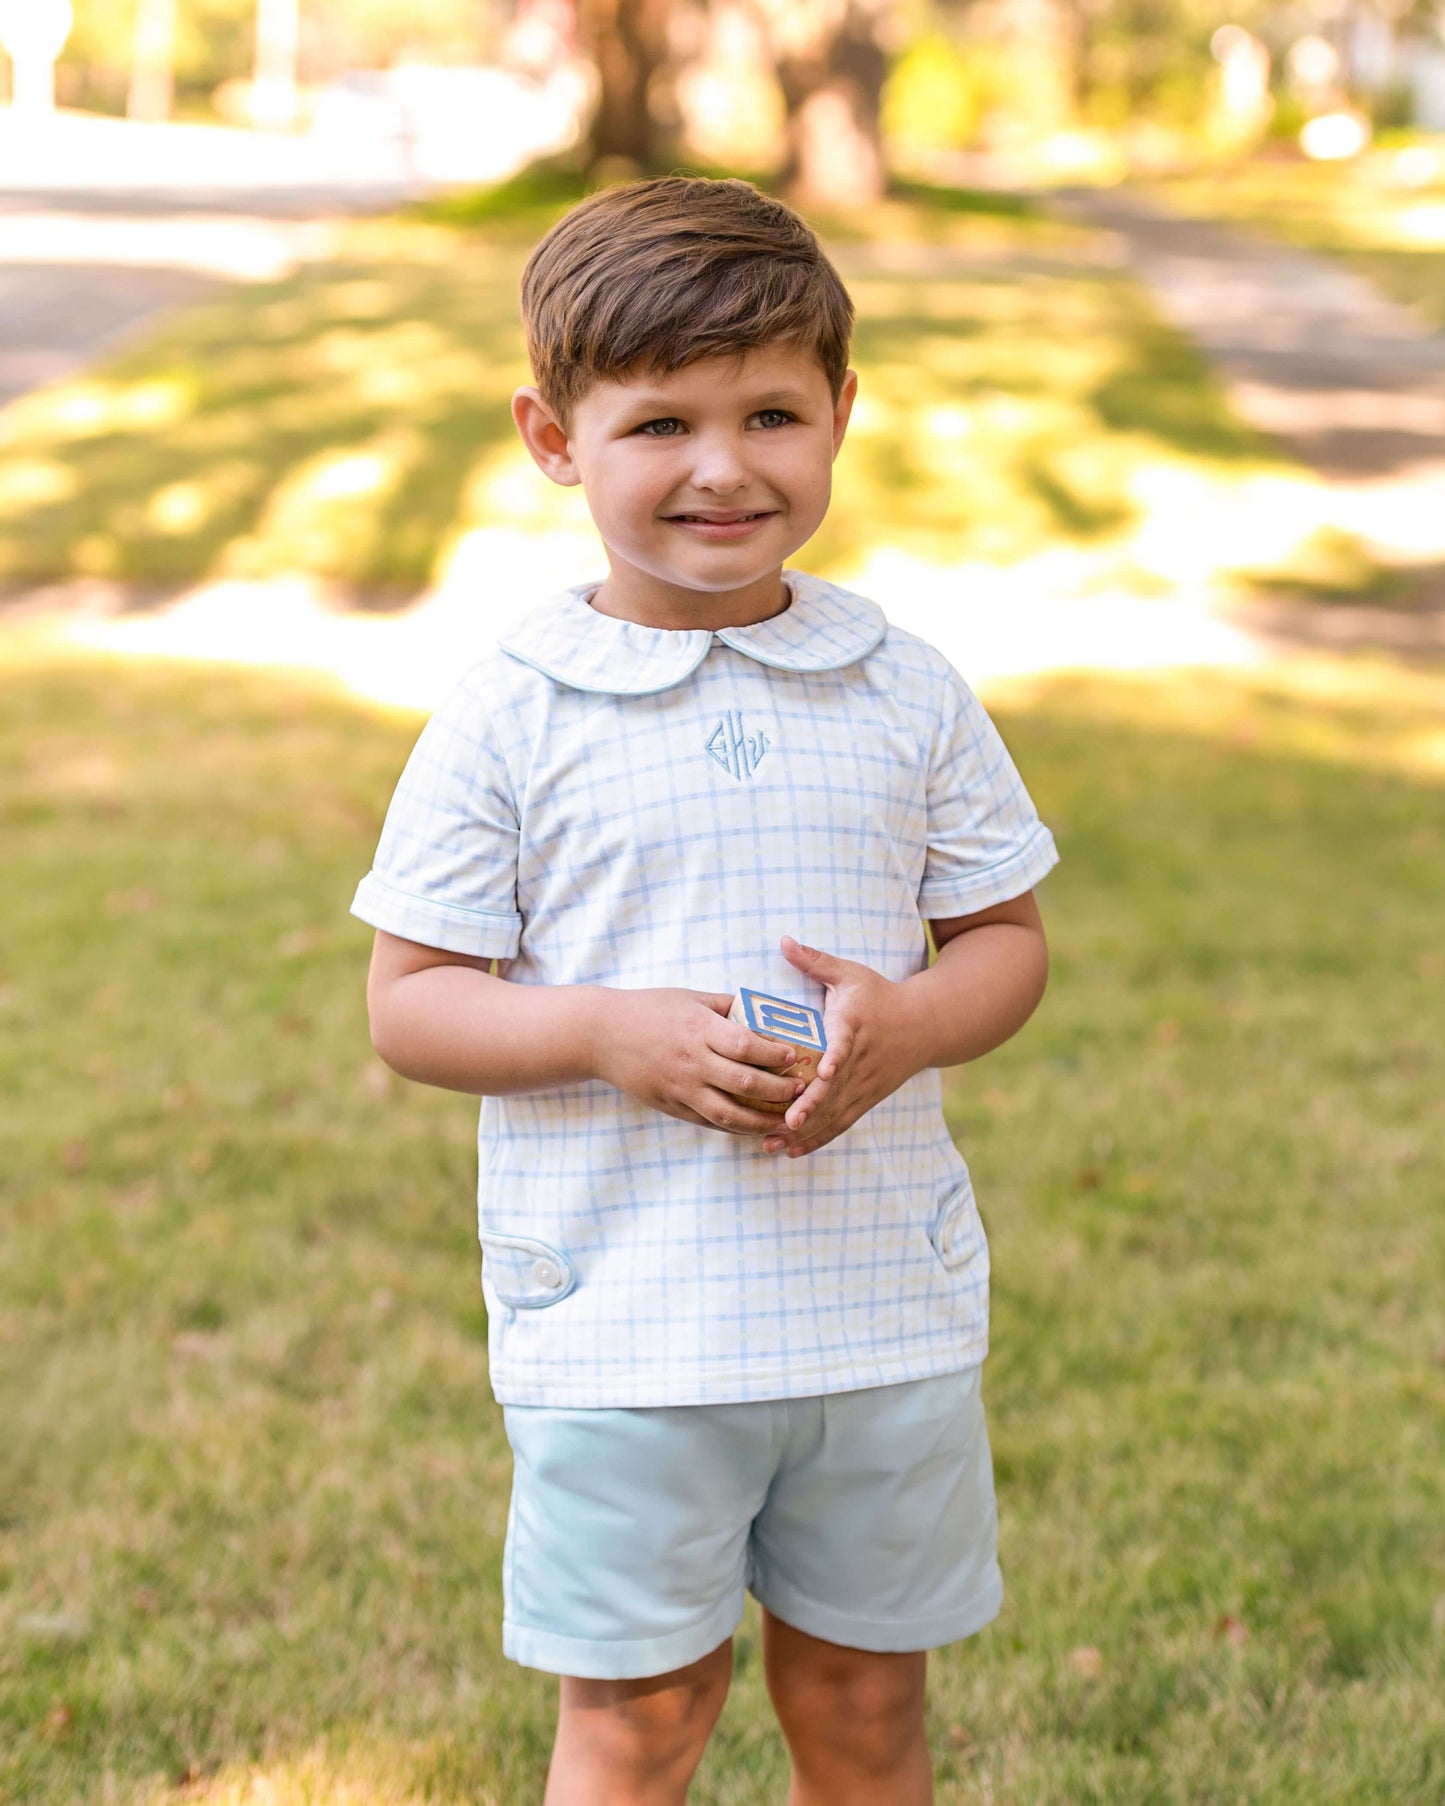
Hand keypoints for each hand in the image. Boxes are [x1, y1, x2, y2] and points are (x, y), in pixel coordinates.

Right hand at [590, 987, 807, 1134]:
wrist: (601, 1034)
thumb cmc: (648, 1009)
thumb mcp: (689, 997)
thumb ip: (726, 1006)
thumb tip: (763, 1011)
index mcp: (699, 1029)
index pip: (745, 1045)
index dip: (774, 1054)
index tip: (796, 1056)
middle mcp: (692, 1061)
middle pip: (744, 1082)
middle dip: (778, 1090)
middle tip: (802, 1090)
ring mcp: (681, 1088)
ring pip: (729, 1113)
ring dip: (762, 1120)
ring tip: (786, 1120)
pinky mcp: (672, 1106)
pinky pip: (709, 1122)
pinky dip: (735, 1128)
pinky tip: (754, 1128)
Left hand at [761, 938, 928, 1158]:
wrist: (925, 1026)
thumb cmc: (880, 996)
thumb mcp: (851, 973)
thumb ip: (815, 961)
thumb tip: (782, 939)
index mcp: (855, 1026)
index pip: (845, 1044)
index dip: (835, 1057)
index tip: (823, 1070)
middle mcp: (861, 1061)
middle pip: (836, 1088)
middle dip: (812, 1107)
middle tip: (786, 1122)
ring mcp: (865, 1084)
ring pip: (836, 1112)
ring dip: (807, 1130)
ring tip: (774, 1144)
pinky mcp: (865, 1099)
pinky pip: (840, 1123)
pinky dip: (817, 1138)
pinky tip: (791, 1150)